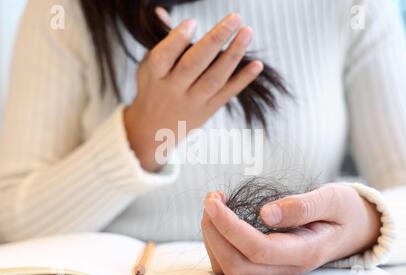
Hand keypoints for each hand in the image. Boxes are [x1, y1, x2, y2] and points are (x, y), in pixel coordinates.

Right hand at [124, 13, 262, 171]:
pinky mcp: (208, 110)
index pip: (164, 57)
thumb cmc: (153, 90)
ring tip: (247, 32)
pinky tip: (257, 65)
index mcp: (155, 75)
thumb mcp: (148, 67)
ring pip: (214, 79)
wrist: (153, 131)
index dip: (177, 40)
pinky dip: (243, 80)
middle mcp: (174, 89)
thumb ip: (161, 42)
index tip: (192, 22)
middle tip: (235, 18)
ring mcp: (192, 101)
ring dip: (233, 55)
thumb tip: (162, 11)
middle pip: (194, 64)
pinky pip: (226, 94)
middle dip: (215, 40)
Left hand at [201, 184, 381, 274]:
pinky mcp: (268, 263)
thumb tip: (265, 213)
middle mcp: (288, 267)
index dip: (229, 227)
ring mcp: (277, 269)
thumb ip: (301, 207)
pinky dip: (219, 242)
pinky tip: (221, 219)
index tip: (213, 201)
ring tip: (213, 206)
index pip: (257, 249)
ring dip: (213, 238)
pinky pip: (234, 263)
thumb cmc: (345, 211)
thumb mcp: (332, 199)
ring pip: (231, 268)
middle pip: (236, 265)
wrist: (356, 227)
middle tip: (211, 200)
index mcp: (305, 252)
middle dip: (214, 232)